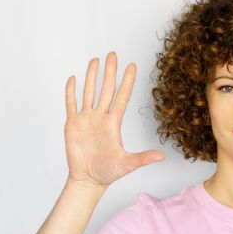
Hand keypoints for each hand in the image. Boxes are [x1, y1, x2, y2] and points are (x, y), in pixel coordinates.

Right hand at [64, 51, 164, 188]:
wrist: (88, 179)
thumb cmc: (108, 172)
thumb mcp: (128, 164)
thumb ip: (143, 158)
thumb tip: (162, 156)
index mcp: (114, 123)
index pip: (122, 97)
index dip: (127, 81)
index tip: (132, 66)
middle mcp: (101, 117)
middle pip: (106, 89)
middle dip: (110, 72)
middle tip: (113, 54)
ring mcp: (86, 119)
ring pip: (89, 92)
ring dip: (91, 76)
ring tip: (95, 60)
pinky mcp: (72, 124)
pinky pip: (71, 104)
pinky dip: (71, 92)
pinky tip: (73, 79)